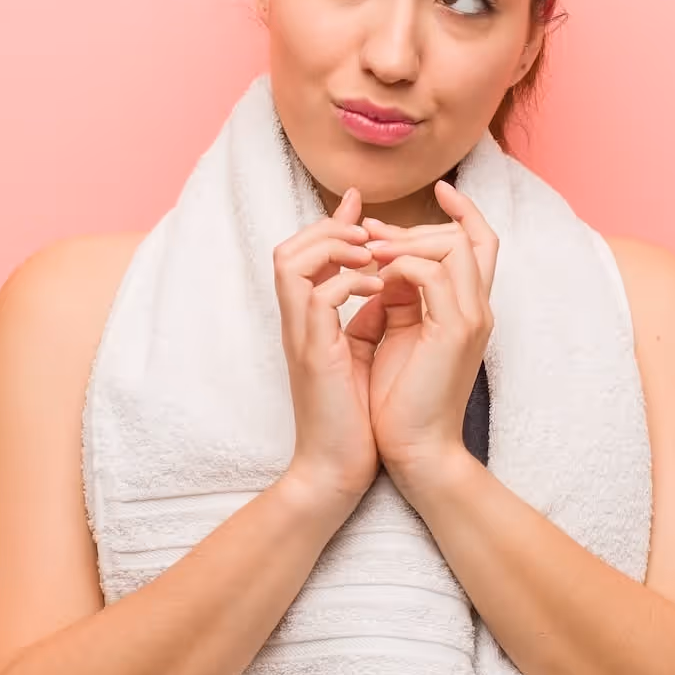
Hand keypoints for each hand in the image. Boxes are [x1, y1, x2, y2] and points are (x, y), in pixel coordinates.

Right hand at [273, 186, 386, 508]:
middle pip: (288, 248)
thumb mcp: (364, 352)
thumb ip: (368, 315)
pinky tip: (379, 291)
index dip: (330, 224)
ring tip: (372, 255)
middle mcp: (297, 323)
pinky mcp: (312, 353)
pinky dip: (349, 283)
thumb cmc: (354, 417)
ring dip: (334, 248)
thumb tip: (385, 281)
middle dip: (328, 229)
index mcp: (310, 322)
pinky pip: (318, 296)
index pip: (303, 255)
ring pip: (291, 261)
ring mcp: (300, 336)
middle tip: (367, 232)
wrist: (338, 470)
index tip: (359, 204)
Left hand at [354, 180, 498, 489]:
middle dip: (417, 226)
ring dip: (407, 240)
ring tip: (368, 248)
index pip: (482, 243)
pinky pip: (434, 273)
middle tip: (372, 230)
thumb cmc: (398, 401)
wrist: (413, 451)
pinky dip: (401, 264)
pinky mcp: (455, 332)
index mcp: (467, 310)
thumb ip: (397, 296)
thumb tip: (379, 262)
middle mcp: (478, 309)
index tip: (439, 190)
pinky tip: (374, 272)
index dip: (465, 212)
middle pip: (469, 237)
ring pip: (455, 247)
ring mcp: (472, 319)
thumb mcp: (395, 335)